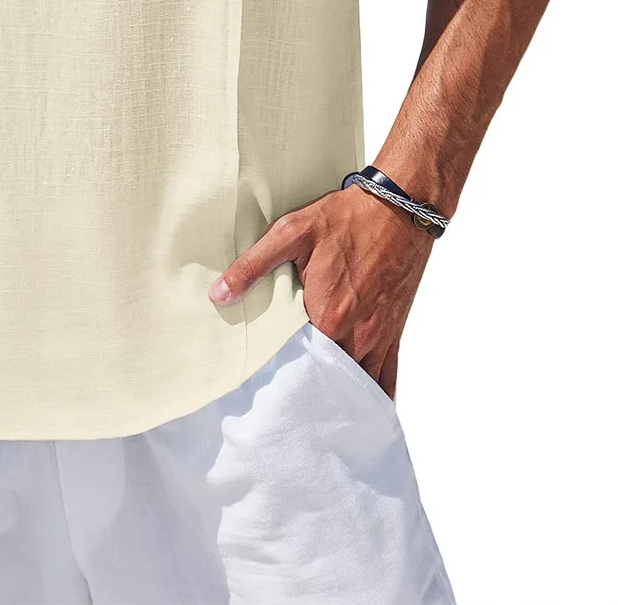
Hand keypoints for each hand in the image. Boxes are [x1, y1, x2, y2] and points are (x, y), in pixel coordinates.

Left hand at [208, 181, 433, 397]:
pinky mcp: (393, 331)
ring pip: (356, 383)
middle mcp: (356, 334)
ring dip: (336, 394)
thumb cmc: (345, 217)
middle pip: (326, 378)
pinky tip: (359, 407)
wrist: (398, 209)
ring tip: (312, 405)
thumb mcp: (291, 232)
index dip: (278, 373)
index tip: (260, 382)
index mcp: (327, 316)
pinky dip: (373, 393)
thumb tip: (219, 294)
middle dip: (305, 389)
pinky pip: (386, 376)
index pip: (296, 362)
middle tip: (282, 399)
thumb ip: (253, 265)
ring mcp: (378, 336)